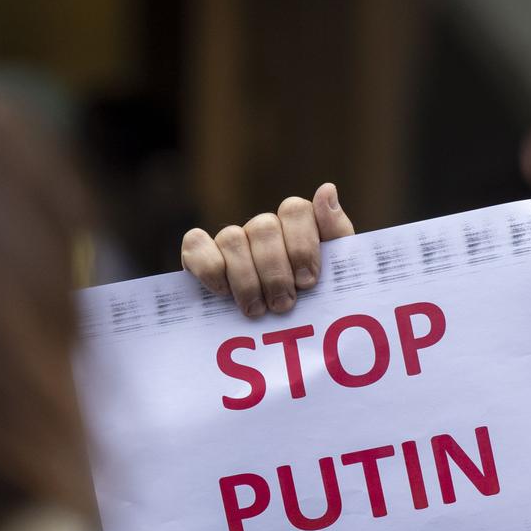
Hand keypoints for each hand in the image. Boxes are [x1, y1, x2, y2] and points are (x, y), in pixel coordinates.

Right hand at [181, 182, 355, 318]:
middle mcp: (262, 229)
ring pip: (231, 238)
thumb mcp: (336, 273)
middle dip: (275, 272)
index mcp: (296, 225)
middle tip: (283, 305)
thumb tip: (326, 190)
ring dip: (245, 279)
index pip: (294, 210)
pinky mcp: (199, 255)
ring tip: (257, 310)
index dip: (300, 245)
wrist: (285, 341)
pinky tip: (223, 292)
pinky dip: (208, 267)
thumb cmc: (312, 304)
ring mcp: (231, 241)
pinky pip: (195, 245)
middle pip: (263, 227)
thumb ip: (336, 232)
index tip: (308, 282)